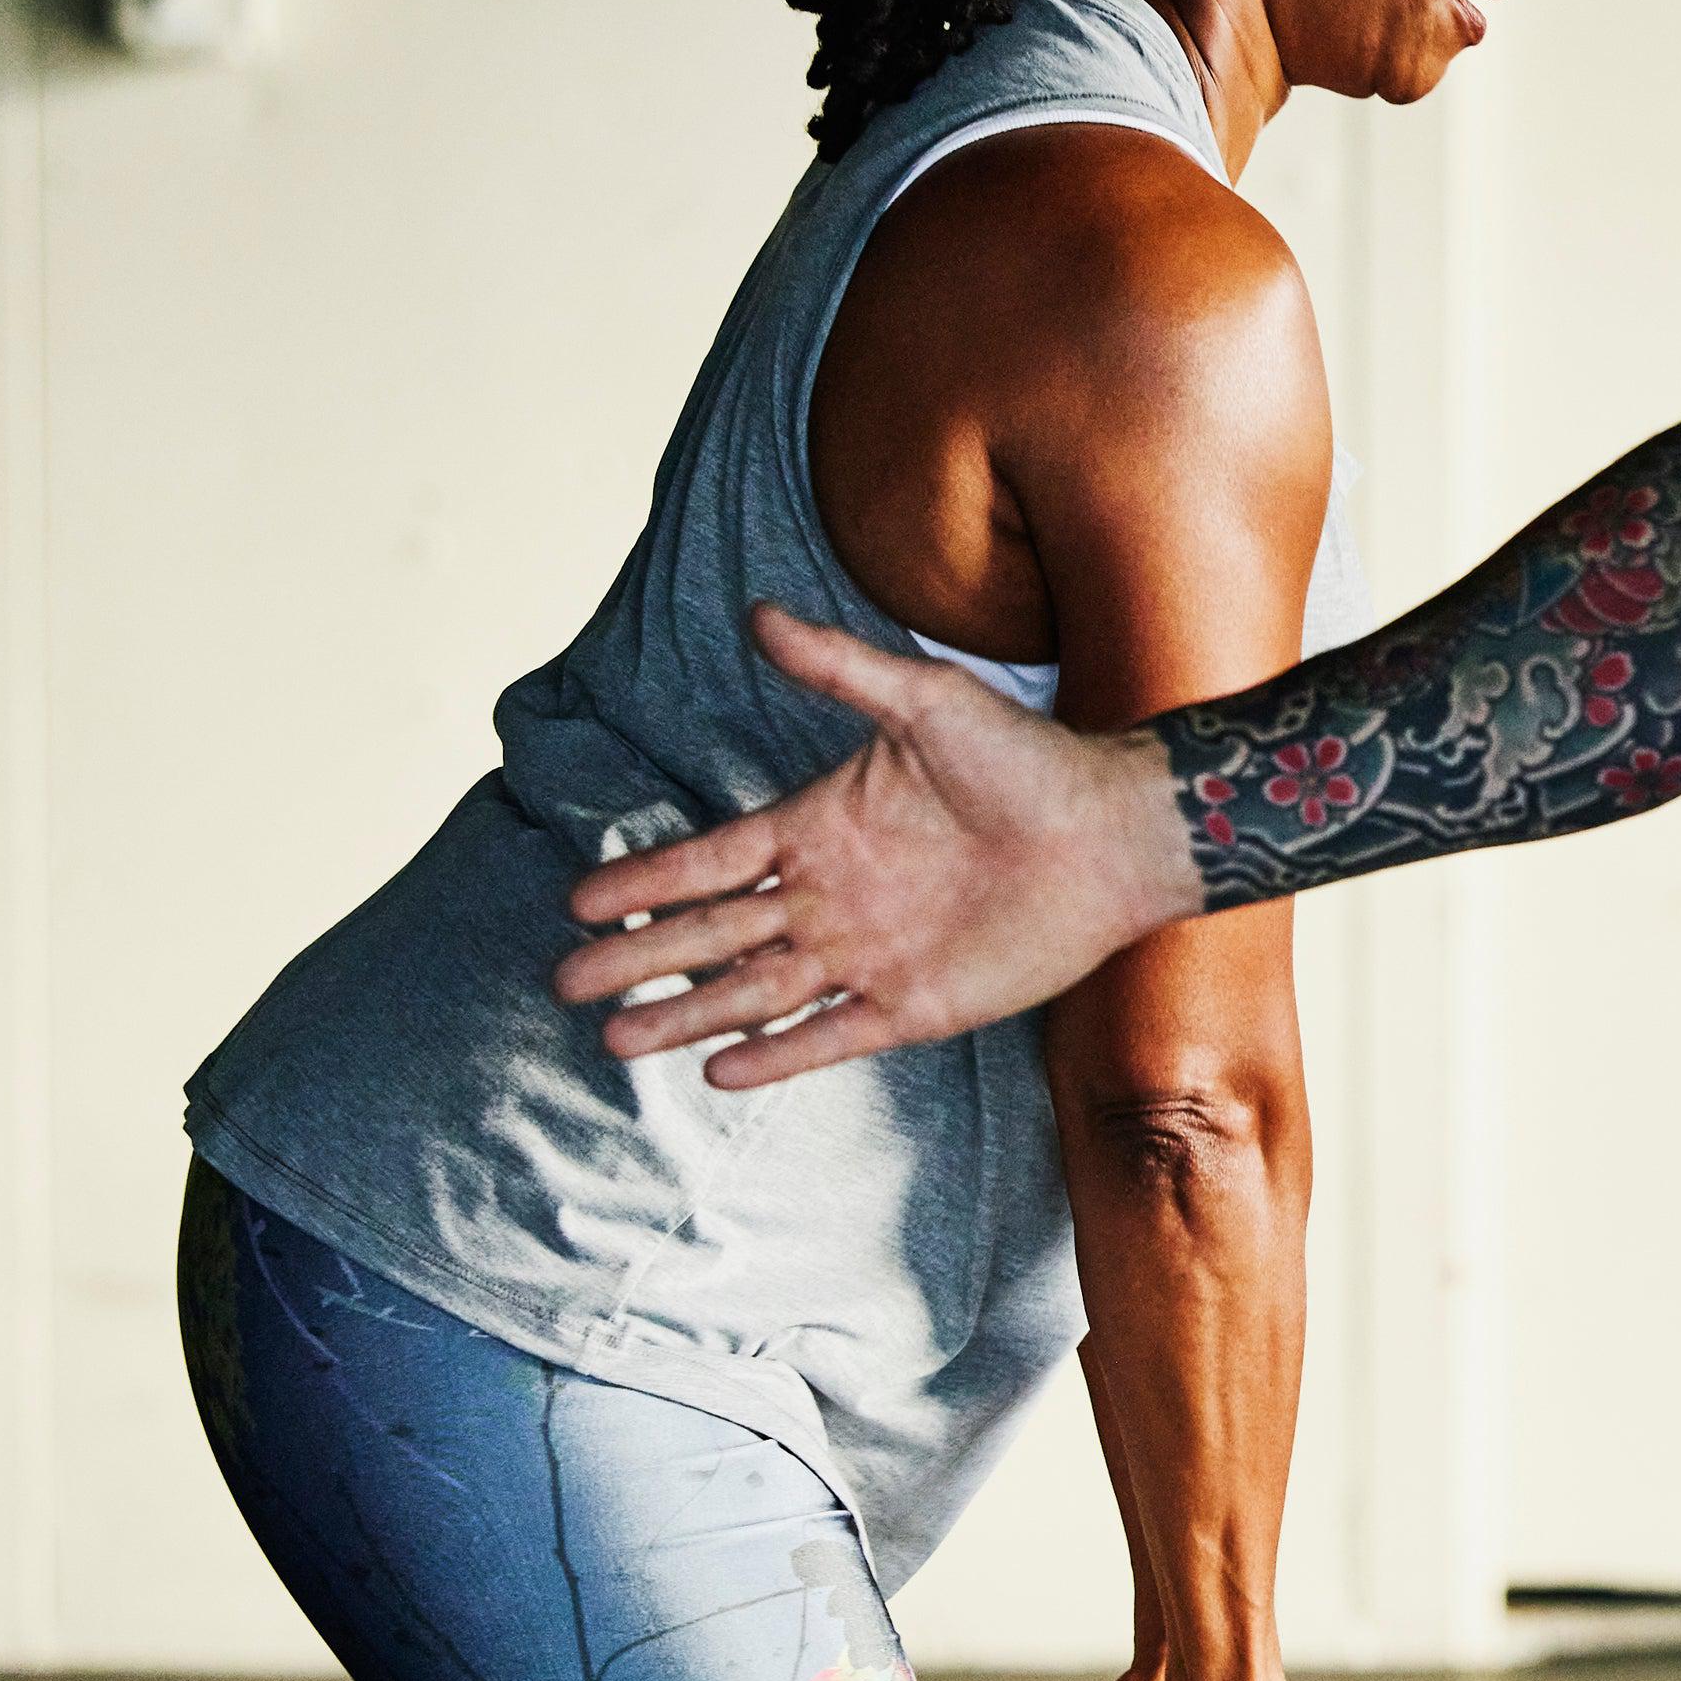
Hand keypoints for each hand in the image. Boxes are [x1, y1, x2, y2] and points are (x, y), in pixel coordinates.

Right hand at [551, 603, 1207, 1086]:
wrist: (1113, 833)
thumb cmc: (1028, 758)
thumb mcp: (925, 701)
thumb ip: (839, 665)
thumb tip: (757, 611)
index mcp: (819, 826)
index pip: (710, 861)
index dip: (645, 883)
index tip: (579, 903)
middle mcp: (831, 896)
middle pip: (713, 934)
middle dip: (639, 958)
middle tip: (566, 982)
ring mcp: (868, 955)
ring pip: (754, 992)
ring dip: (686, 1013)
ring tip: (614, 1037)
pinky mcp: (914, 1005)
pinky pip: (830, 1037)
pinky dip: (776, 1055)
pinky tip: (718, 1069)